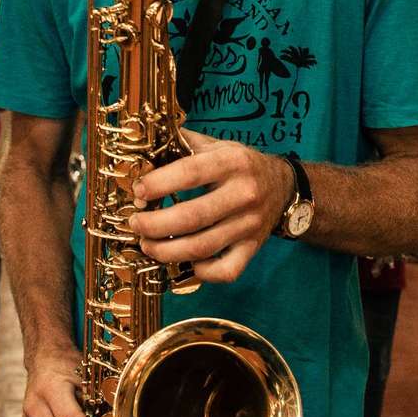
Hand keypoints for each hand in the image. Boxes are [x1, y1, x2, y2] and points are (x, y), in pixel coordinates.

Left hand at [128, 129, 293, 283]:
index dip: (157, 184)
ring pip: (202, 247)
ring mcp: (249, 224)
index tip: (138, 191)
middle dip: (154, 224)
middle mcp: (244, 193)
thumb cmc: (238, 165)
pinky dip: (203, 272)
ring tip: (148, 245)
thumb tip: (143, 148)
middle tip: (136, 224)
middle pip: (191, 217)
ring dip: (166, 251)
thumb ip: (182, 144)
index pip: (189, 173)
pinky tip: (186, 262)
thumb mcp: (215, 145)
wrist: (281, 185)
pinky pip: (227, 270)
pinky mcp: (252, 247)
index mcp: (232, 162)